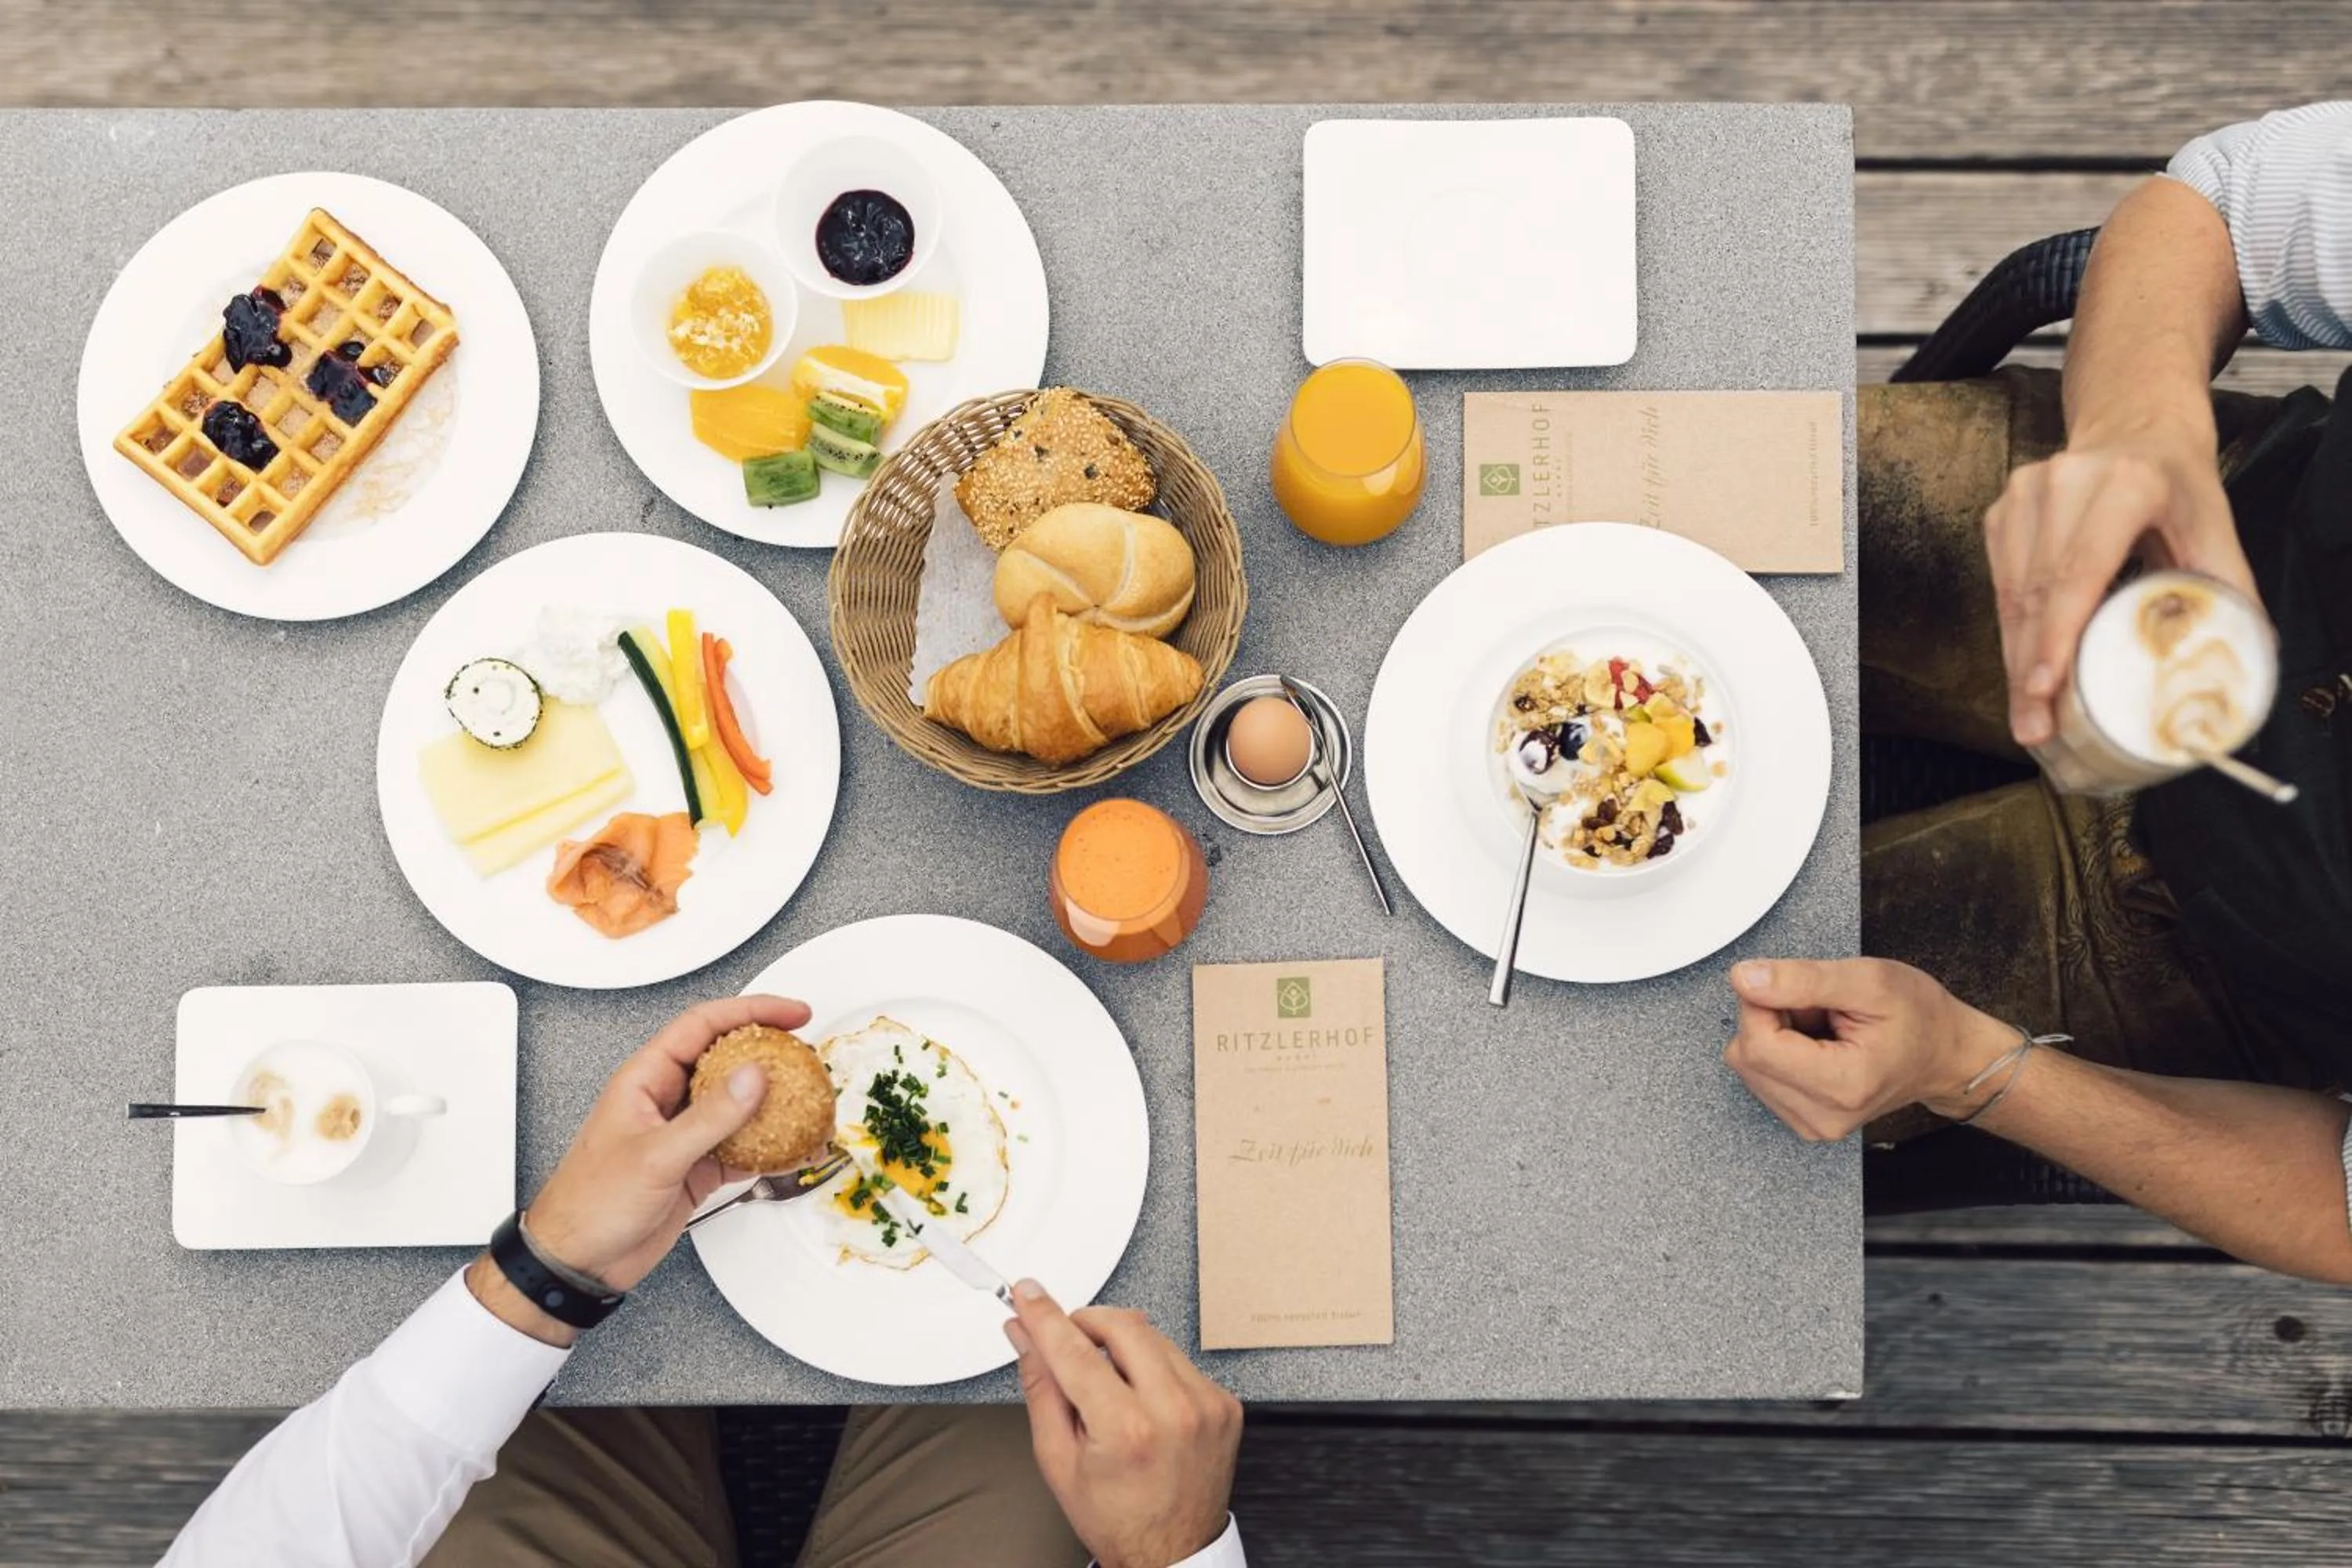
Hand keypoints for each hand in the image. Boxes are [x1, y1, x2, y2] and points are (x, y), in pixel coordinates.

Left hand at [523, 994, 809, 1291]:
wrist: (580, 1261)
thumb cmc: (591, 1203)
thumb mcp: (655, 1155)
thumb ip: (709, 1116)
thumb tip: (753, 1078)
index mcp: (646, 1079)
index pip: (704, 1026)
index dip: (750, 1011)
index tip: (791, 1014)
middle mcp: (667, 1101)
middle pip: (727, 1060)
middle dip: (770, 1054)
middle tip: (807, 1057)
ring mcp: (684, 1135)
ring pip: (739, 1105)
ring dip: (774, 1105)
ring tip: (808, 1103)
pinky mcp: (696, 1168)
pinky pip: (741, 1147)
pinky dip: (769, 1148)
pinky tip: (790, 1151)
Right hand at [1006, 1282, 1240, 1567]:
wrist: (1172, 1553)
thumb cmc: (1116, 1518)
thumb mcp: (1059, 1460)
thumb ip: (1040, 1388)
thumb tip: (1024, 1337)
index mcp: (1127, 1430)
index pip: (1076, 1351)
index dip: (1045, 1316)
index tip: (1028, 1292)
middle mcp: (1174, 1411)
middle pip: (1122, 1326)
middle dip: (1087, 1322)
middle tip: (1066, 1336)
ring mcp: (1206, 1404)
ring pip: (1153, 1337)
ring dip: (1121, 1345)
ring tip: (1108, 1387)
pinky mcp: (1224, 1403)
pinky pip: (1180, 1360)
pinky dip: (1154, 1367)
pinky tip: (1142, 1401)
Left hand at [1723, 959, 2021, 1139]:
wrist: (1944, 1054)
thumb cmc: (1918, 1017)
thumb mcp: (1869, 980)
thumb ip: (1802, 979)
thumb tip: (1745, 978)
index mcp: (1842, 1086)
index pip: (1757, 1044)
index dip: (1763, 1003)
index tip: (1798, 988)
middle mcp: (1822, 1117)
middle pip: (1747, 1055)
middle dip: (1771, 1017)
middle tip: (1820, 1008)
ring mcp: (1810, 1124)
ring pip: (1749, 1064)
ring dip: (1776, 1034)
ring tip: (1824, 1027)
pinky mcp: (1802, 1120)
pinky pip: (1761, 1076)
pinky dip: (1780, 1051)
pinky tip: (1816, 1044)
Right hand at [1983, 430, 2255, 746]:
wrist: (2134, 425)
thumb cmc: (2175, 482)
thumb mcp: (2213, 524)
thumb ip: (2229, 586)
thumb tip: (2253, 655)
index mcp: (2122, 485)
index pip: (2078, 570)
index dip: (2058, 633)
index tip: (2045, 687)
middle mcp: (2062, 485)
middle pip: (2035, 593)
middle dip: (2031, 669)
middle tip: (2035, 727)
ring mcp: (2022, 496)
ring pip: (2009, 595)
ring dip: (2017, 659)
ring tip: (2028, 713)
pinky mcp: (2001, 512)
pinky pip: (1999, 585)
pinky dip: (2012, 632)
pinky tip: (2023, 669)